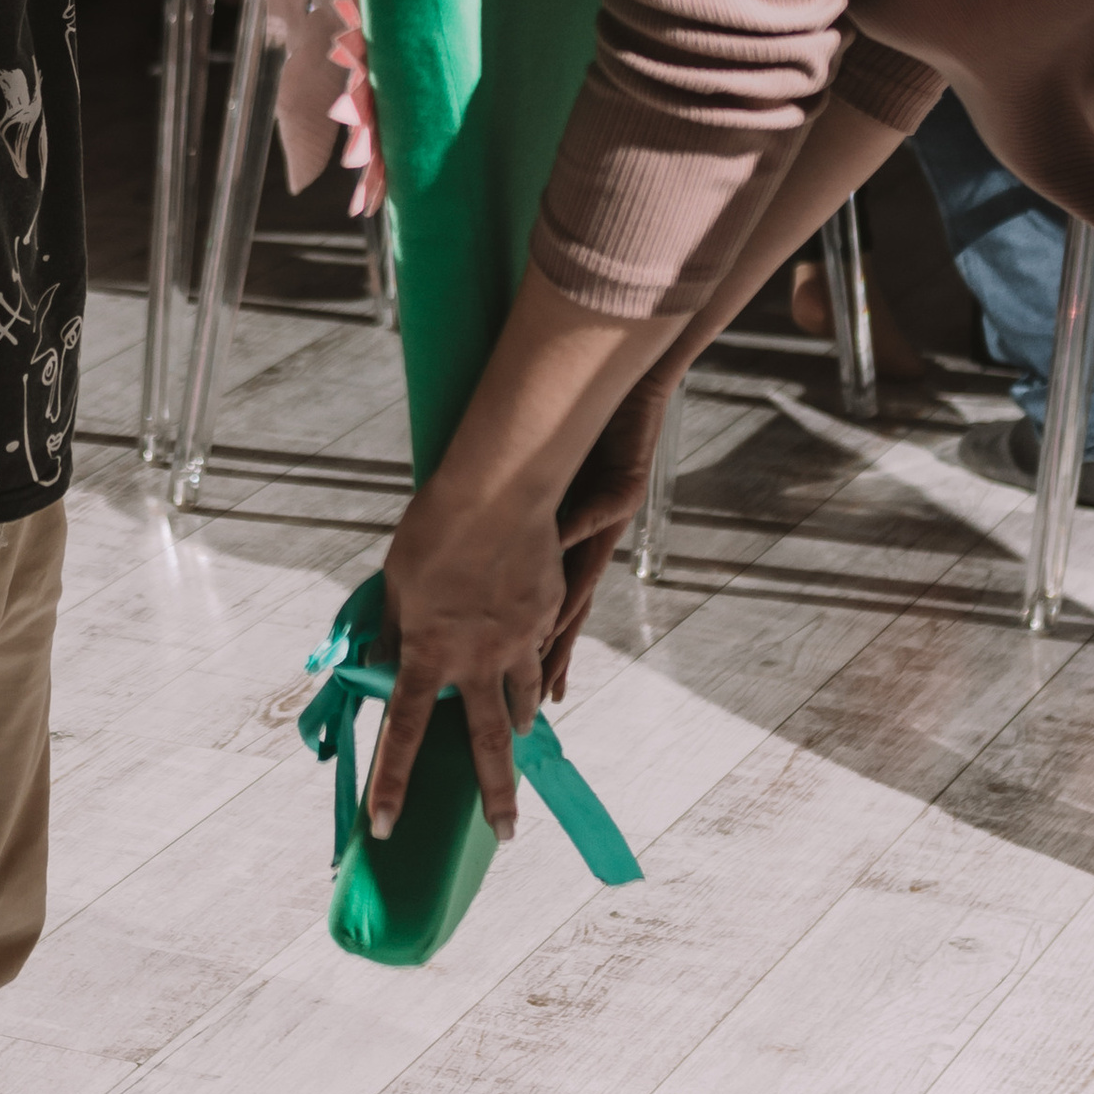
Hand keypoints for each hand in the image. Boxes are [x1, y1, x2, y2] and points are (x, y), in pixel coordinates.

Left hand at [362, 467, 568, 843]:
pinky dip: (533, 654)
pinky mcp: (546, 615)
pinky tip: (529, 643)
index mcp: (429, 656)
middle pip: (488, 744)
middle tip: (505, 831)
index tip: (384, 827)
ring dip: (521, 722)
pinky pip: (539, 646)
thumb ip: (394, 626)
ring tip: (525, 733)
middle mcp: (477, 661)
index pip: (405, 735)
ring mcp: (518, 642)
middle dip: (497, 794)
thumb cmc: (434, 531)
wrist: (499, 494)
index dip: (392, 784)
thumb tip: (383, 660)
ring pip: (524, 699)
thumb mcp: (397, 581)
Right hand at [539, 370, 679, 701]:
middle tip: (538, 699)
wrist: (635, 393)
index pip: (546, 607)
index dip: (532, 648)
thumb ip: (512, 513)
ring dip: (567, 613)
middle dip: (552, 654)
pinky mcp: (627, 489)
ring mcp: (610, 521)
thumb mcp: (542, 481)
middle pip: (569, 609)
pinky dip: (574, 528)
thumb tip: (458, 534)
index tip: (519, 690)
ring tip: (546, 648)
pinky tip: (552, 547)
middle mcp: (591, 543)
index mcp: (569, 545)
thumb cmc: (584, 430)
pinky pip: (598, 512)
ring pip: (587, 576)